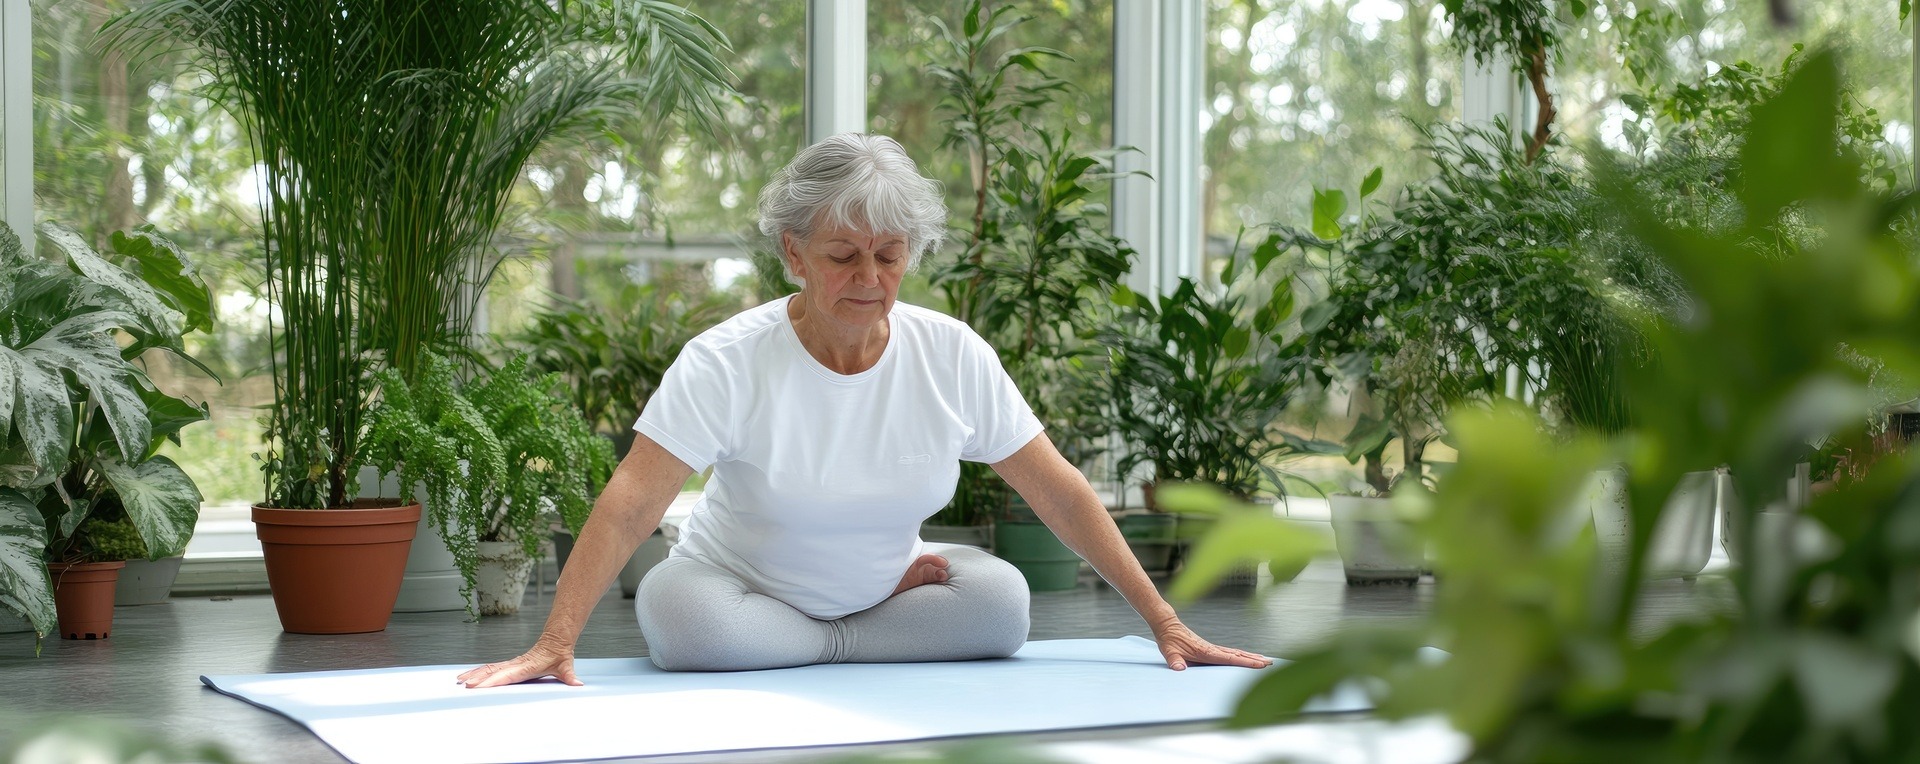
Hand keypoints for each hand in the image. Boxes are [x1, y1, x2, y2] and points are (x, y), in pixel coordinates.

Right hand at [457, 641, 582, 688]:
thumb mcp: (566, 666)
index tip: (480, 686)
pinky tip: (468, 675)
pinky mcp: (509, 664)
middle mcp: (516, 664)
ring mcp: (511, 663)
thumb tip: (577, 683)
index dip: (493, 681)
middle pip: (494, 671)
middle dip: (478, 678)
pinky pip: (491, 667)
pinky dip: (478, 671)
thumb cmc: (559, 654)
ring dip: (474, 674)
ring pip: (489, 668)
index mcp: (527, 666)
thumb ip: (570, 675)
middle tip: (465, 685)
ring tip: (460, 680)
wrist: (556, 640)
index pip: (507, 675)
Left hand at [1153, 621, 1272, 670]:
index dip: (1246, 662)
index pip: (1230, 658)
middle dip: (1254, 660)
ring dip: (1251, 656)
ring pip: (1236, 653)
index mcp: (1206, 651)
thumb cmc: (1169, 639)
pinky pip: (1229, 652)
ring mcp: (1212, 648)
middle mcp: (1212, 649)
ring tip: (1265, 660)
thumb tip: (1179, 669)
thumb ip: (1174, 661)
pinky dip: (1241, 655)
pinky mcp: (1210, 648)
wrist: (1167, 625)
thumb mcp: (1169, 652)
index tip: (1260, 665)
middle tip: (1270, 663)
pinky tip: (1247, 657)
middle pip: (1238, 655)